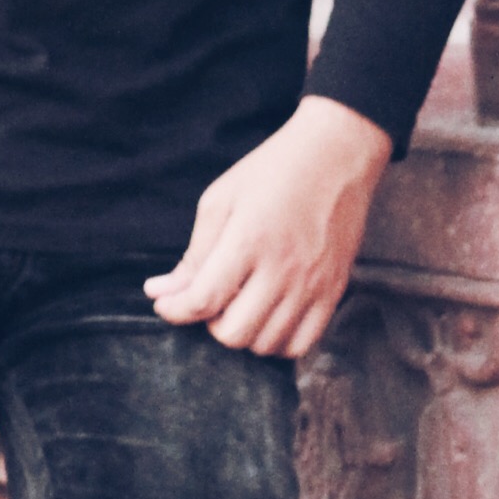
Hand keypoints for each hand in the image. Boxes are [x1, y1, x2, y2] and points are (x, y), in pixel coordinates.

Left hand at [143, 95, 391, 357]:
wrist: (337, 154)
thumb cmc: (272, 171)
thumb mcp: (221, 200)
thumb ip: (193, 254)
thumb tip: (160, 292)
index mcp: (248, 240)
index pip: (203, 300)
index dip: (174, 310)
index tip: (165, 303)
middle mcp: (283, 269)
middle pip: (233, 333)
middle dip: (209, 322)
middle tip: (211, 298)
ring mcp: (313, 285)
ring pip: (266, 345)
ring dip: (243, 332)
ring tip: (240, 304)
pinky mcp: (334, 291)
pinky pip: (301, 344)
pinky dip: (278, 342)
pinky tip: (268, 317)